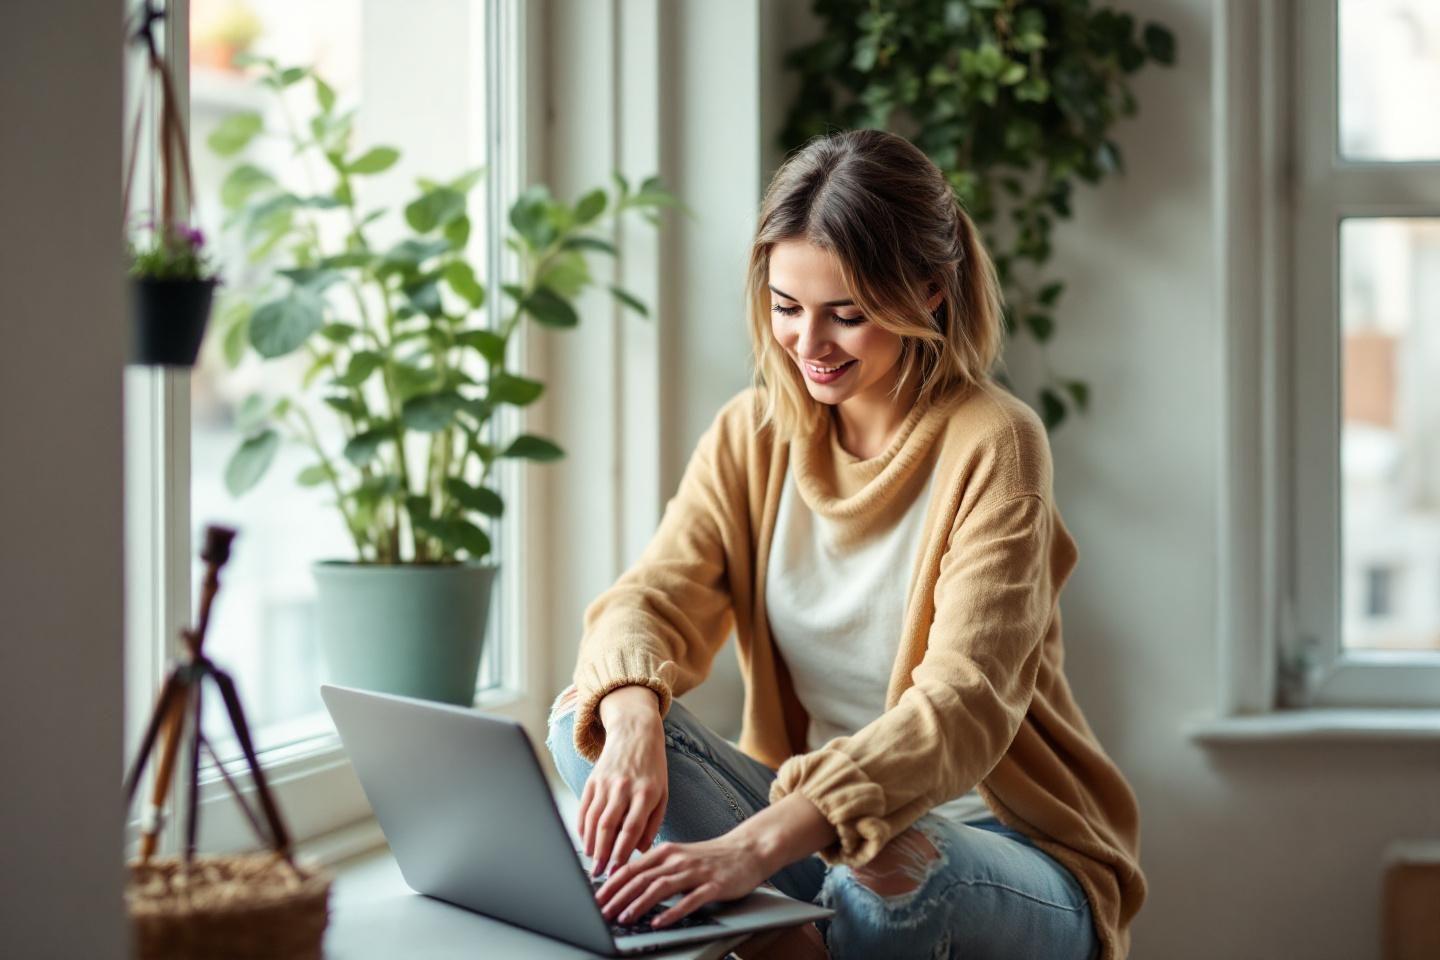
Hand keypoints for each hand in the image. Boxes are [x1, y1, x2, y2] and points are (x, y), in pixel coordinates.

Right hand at [580, 686, 667, 876]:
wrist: (635, 732)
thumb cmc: (653, 768)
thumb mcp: (663, 793)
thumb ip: (653, 822)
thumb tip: (641, 850)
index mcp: (646, 792)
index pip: (632, 828)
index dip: (623, 852)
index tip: (618, 871)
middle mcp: (625, 787)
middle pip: (609, 826)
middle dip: (602, 853)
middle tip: (598, 874)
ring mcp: (606, 783)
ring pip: (594, 818)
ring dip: (590, 844)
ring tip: (591, 862)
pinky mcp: (593, 779)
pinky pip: (585, 808)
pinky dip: (582, 827)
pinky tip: (584, 842)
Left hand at [595, 833, 769, 928]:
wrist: (748, 850)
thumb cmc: (711, 857)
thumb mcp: (679, 857)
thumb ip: (655, 868)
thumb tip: (624, 882)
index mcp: (666, 852)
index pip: (631, 868)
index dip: (610, 884)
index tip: (595, 899)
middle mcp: (678, 859)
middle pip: (641, 878)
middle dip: (618, 896)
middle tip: (602, 913)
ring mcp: (696, 872)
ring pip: (661, 887)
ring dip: (639, 904)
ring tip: (624, 917)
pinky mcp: (713, 885)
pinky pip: (690, 900)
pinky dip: (672, 911)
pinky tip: (659, 921)